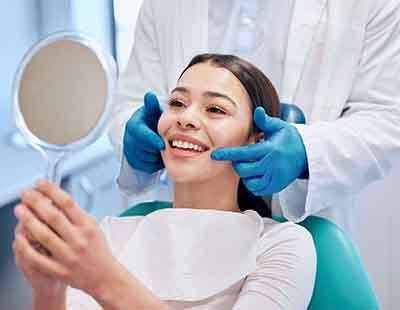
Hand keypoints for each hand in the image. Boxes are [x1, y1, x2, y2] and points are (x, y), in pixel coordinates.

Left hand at [14, 180, 119, 297]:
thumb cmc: (98, 250)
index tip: (40, 183)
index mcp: (87, 226)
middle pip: (53, 216)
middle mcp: (78, 240)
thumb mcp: (93, 227)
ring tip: (20, 210)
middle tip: (25, 194)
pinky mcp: (59, 270)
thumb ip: (77, 214)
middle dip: (36, 202)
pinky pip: (38, 258)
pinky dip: (26, 247)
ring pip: (44, 235)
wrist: (104, 276)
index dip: (51, 190)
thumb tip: (57, 198)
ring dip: (28, 220)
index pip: (68, 203)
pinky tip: (19, 237)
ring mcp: (68, 256)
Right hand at [123, 92, 164, 172]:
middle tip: (166, 146)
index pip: (140, 134)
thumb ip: (152, 106)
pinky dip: (154, 164)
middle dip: (155, 149)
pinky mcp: (133, 161)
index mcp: (133, 125)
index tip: (161, 144)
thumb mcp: (153, 112)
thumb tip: (150, 95)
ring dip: (156, 156)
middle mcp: (129, 139)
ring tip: (162, 149)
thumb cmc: (152, 121)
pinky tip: (158, 156)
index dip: (150, 140)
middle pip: (142, 149)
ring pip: (145, 159)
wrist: (148, 132)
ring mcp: (130, 151)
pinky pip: (146, 167)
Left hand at [211, 107, 307, 195]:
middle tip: (241, 158)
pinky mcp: (276, 186)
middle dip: (238, 164)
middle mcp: (271, 165)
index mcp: (270, 150)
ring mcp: (274, 178)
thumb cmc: (290, 139)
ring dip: (245, 174)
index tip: (215, 155)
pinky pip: (257, 189)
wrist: (307, 155)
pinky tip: (256, 174)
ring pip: (249, 181)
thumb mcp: (279, 127)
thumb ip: (265, 121)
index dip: (227, 154)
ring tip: (251, 165)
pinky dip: (252, 183)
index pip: (244, 153)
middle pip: (243, 169)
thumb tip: (257, 110)